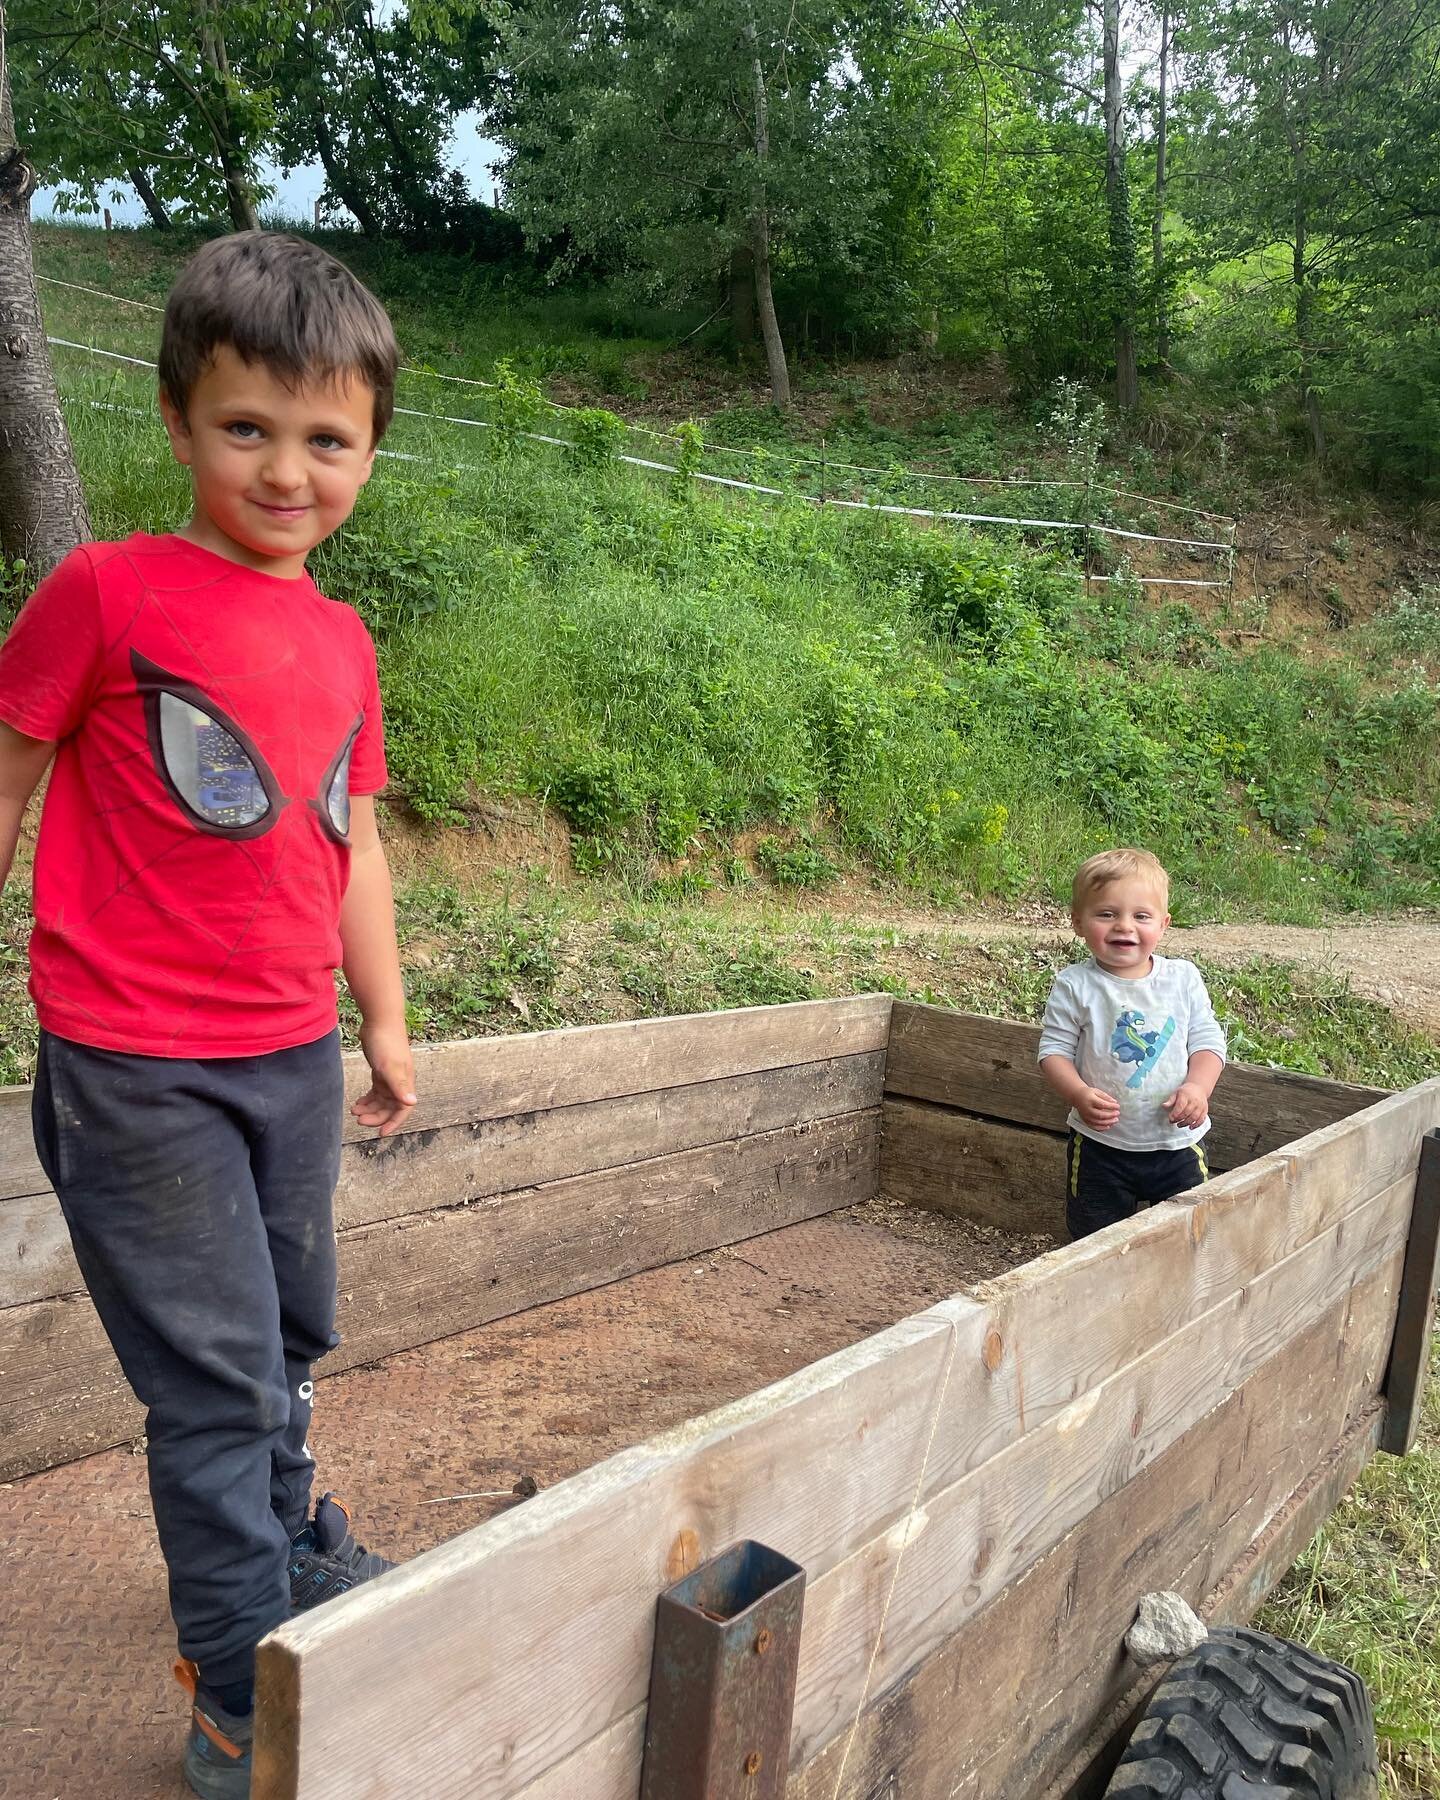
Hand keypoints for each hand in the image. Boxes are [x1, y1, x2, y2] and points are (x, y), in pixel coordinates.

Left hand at [354, 1021, 416, 1137]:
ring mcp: (390, 1076)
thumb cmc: (386, 1042)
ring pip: (381, 1100)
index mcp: (405, 1082)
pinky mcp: (380, 1070)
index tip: (381, 1133)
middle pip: (390, 1107)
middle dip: (376, 1116)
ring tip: (354, 1112)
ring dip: (369, 1109)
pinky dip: (367, 1099)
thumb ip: (399, 1086)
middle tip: (359, 1120)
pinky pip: (376, 1091)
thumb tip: (412, 1102)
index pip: (404, 1109)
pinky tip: (357, 1103)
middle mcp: (399, 1081)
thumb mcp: (390, 1067)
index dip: (394, 1122)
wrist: (379, 1020)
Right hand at [1075, 1086, 1120, 1130]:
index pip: (1102, 1105)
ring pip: (1098, 1122)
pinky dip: (1101, 1128)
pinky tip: (1108, 1126)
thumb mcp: (1097, 1091)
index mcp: (1090, 1100)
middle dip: (1110, 1115)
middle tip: (1117, 1114)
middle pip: (1100, 1115)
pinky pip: (1093, 1126)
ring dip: (1108, 1122)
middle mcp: (1087, 1109)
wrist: (1076, 1096)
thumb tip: (1114, 1102)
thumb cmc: (1087, 1093)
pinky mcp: (1085, 1120)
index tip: (1118, 1106)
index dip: (1111, 1106)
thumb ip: (1106, 1097)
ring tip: (1115, 1120)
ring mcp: (1086, 1116)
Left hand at [1165, 1081, 1209, 1128]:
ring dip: (1186, 1123)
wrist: (1199, 1087)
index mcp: (1186, 1096)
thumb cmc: (1185, 1091)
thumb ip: (1170, 1100)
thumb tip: (1163, 1106)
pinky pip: (1202, 1119)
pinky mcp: (1205, 1110)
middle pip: (1187, 1113)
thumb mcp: (1176, 1093)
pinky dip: (1196, 1125)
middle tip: (1172, 1122)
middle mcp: (1194, 1101)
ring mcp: (1201, 1106)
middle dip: (1179, 1119)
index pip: (1180, 1106)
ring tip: (1179, 1125)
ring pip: (1194, 1117)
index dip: (1175, 1113)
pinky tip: (1190, 1127)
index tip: (1170, 1118)